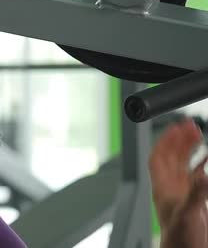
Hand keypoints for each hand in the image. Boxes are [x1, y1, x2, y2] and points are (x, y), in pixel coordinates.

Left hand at [149, 119, 207, 247]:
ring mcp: (180, 193)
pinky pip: (194, 176)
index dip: (165, 141)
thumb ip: (196, 194)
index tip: (175, 126)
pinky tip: (207, 158)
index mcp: (163, 188)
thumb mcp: (189, 213)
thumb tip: (203, 174)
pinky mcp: (192, 200)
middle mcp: (170, 188)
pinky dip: (200, 164)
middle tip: (189, 124)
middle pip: (170, 156)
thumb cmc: (181, 239)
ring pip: (182, 164)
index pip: (158, 157)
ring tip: (198, 133)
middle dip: (178, 140)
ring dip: (188, 149)